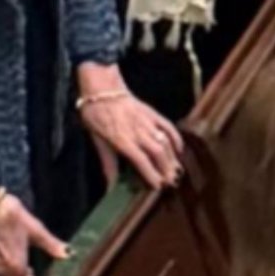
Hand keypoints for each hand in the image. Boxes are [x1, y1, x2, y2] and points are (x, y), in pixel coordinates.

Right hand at [0, 194, 68, 275]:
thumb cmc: (11, 216)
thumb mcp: (35, 230)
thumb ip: (51, 245)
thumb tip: (69, 254)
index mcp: (16, 266)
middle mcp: (0, 268)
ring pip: (0, 273)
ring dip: (10, 273)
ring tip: (20, 267)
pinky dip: (2, 264)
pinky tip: (5, 253)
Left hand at [77, 65, 182, 190]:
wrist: (102, 88)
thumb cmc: (95, 114)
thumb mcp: (96, 139)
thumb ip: (107, 162)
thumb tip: (110, 185)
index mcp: (121, 139)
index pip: (141, 161)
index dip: (152, 175)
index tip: (158, 187)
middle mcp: (137, 132)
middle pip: (158, 153)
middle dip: (167, 169)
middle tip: (171, 182)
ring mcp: (147, 122)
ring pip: (165, 142)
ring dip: (172, 158)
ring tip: (176, 171)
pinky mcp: (153, 113)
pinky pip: (168, 127)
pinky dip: (176, 139)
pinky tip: (179, 150)